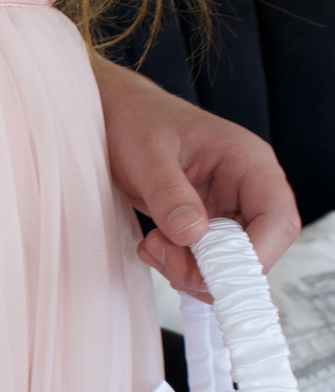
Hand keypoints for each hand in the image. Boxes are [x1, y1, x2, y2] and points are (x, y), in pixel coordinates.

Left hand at [92, 55, 299, 297]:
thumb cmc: (135, 121)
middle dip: (211, 269)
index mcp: (246, 160)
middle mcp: (245, 187)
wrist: (115, 118)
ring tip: (153, 247)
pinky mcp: (207, 224)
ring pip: (228, 263)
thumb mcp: (146, 154)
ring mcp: (227, 208)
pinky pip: (205, 261)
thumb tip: (193, 233)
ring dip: (190, 271)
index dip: (253, 255)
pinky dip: (179, 266)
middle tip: (167, 260)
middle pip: (256, 249)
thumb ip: (169, 193)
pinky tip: (153, 247)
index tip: (211, 273)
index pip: (277, 218)